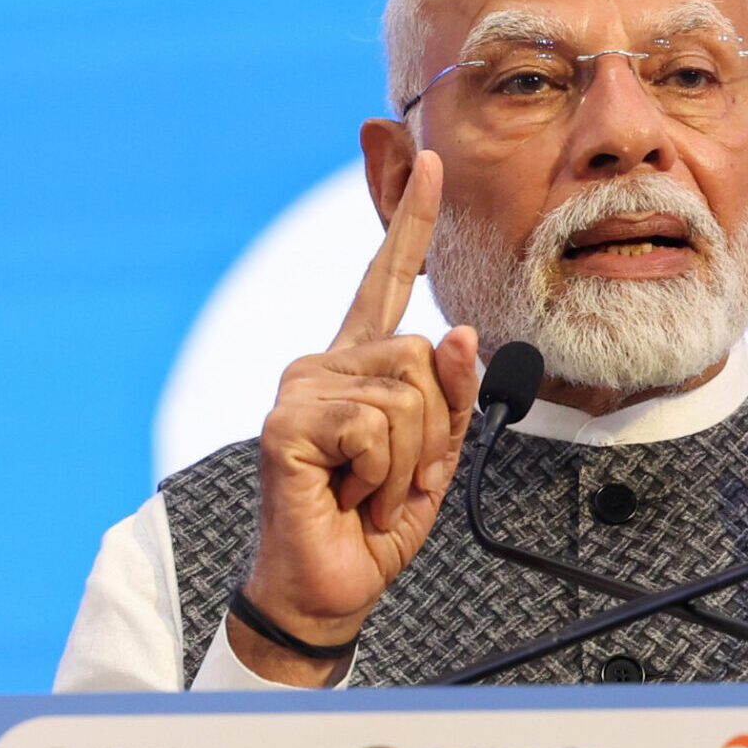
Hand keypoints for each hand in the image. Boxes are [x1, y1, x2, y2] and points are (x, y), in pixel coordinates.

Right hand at [229, 150, 478, 684]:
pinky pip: (376, 426)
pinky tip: (348, 493)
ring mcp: (300, 388)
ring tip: (370, 490)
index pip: (387, 281)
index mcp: (358, 365)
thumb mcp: (437, 458)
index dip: (410, 222)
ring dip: (409, 462)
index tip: (429, 160)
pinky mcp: (288, 421)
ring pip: (407, 393)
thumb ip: (453, 397)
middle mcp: (323, 363)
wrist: (330, 588)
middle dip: (434, 431)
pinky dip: (381, 474)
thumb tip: (459, 332)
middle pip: (422, 355)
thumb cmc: (375, 524)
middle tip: (393, 479)